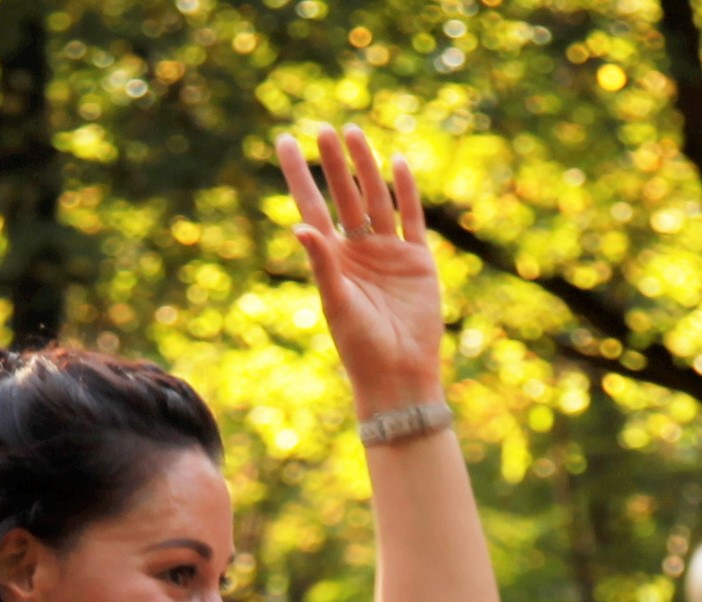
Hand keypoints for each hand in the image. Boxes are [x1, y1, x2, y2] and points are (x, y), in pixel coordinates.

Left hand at [275, 127, 447, 412]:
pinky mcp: (417, 261)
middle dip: (334, 163)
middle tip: (323, 128)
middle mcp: (357, 251)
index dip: (298, 174)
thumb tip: (299, 226)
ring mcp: (388, 253)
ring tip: (353, 133)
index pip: (311, 206)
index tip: (285, 141)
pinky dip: (405, 191)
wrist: (400, 373)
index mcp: (331, 260)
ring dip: (366, 167)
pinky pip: (410, 218)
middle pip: (344, 196)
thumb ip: (322, 263)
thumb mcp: (336, 302)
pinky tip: (396, 162)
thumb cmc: (361, 346)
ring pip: (376, 199)